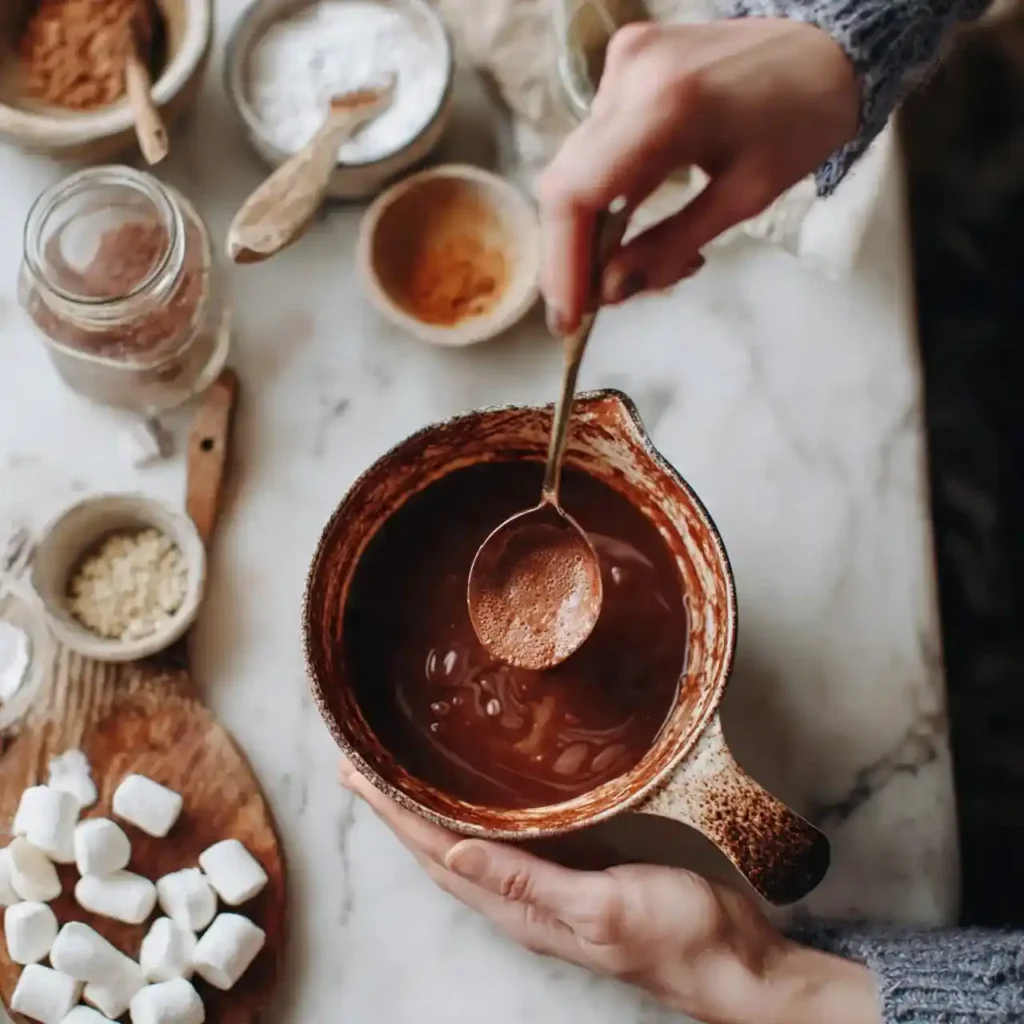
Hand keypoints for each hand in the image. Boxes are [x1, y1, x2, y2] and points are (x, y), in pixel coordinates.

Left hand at [339, 758, 878, 1023]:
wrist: (731, 961)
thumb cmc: (677, 935)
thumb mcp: (604, 906)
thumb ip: (531, 881)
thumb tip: (456, 851)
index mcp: (519, 908)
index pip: (438, 854)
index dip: (394, 816)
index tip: (358, 776)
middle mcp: (521, 899)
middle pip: (439, 849)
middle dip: (396, 810)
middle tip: (360, 768)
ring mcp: (546, 888)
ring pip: (467, 844)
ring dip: (427, 813)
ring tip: (398, 780)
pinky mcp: (574, 872)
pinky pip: (505, 842)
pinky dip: (474, 818)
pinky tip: (473, 800)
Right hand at [539, 18, 860, 330]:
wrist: (824, 46)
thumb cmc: (800, 122)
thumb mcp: (742, 198)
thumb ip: (668, 246)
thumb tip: (609, 294)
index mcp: (665, 108)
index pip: (577, 192)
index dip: (562, 261)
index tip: (567, 316)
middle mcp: (628, 77)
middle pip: (566, 182)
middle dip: (573, 252)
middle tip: (592, 303)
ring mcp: (621, 64)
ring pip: (576, 167)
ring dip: (590, 227)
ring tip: (621, 268)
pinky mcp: (623, 63)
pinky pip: (594, 144)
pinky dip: (605, 192)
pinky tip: (627, 222)